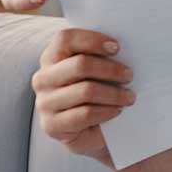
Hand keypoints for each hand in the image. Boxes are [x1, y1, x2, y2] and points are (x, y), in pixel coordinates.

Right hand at [31, 28, 133, 167]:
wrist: (90, 131)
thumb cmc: (96, 92)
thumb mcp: (96, 71)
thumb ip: (100, 55)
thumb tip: (125, 45)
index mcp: (50, 58)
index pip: (65, 39)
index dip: (93, 40)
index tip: (117, 48)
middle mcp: (42, 79)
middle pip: (80, 65)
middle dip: (111, 69)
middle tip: (129, 75)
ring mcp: (44, 103)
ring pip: (86, 91)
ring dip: (115, 93)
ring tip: (130, 96)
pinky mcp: (52, 125)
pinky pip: (85, 114)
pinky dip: (107, 111)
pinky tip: (118, 110)